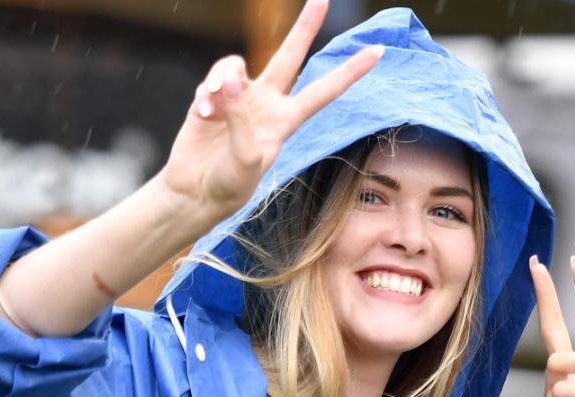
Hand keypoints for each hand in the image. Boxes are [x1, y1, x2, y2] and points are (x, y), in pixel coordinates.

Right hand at [158, 0, 380, 225]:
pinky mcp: (211, 96)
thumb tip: (230, 78)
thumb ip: (241, 116)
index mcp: (287, 121)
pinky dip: (207, 91)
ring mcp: (240, 97)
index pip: (325, 90)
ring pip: (234, 66)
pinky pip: (213, 78)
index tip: (378, 53)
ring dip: (221, 80)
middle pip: (290, 56)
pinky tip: (203, 114)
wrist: (195, 192)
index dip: (351, 72)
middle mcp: (267, 104)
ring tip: (212, 112)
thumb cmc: (229, 184)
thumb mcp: (245, 157)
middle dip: (304, 26)